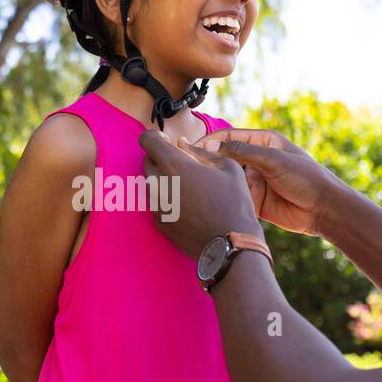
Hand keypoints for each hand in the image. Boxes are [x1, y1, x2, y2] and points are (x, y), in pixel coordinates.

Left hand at [139, 130, 263, 259]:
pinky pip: (156, 203)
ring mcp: (157, 206)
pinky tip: (186, 205)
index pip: (147, 140)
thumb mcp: (228, 167)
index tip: (168, 142)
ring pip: (151, 184)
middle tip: (182, 164)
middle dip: (161, 158)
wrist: (231, 243)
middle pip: (148, 161)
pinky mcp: (159, 223)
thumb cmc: (234, 202)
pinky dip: (166, 199)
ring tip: (187, 186)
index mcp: (174, 165)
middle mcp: (159, 184)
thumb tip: (184, 145)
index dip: (156, 137)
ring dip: (163, 179)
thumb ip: (201, 152)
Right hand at [196, 129, 338, 236]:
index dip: (207, 142)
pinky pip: (234, 196)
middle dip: (206, 163)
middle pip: (224, 159)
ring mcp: (254, 181)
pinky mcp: (254, 201)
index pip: (228, 138)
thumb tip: (211, 147)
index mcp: (262, 142)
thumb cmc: (306, 178)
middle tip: (185, 169)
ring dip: (213, 181)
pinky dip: (223, 198)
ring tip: (192, 185)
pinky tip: (208, 200)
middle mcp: (256, 160)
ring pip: (226, 179)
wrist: (323, 210)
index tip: (188, 149)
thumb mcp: (274, 160)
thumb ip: (243, 152)